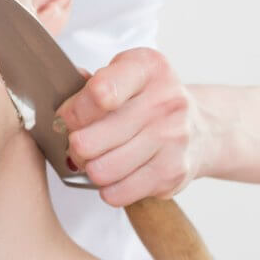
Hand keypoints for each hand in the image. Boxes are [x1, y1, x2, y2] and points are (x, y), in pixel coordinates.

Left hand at [55, 48, 209, 206]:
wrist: (200, 128)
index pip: (98, 93)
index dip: (72, 112)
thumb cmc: (146, 100)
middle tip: (78, 144)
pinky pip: (119, 192)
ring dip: (90, 169)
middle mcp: (165, 100)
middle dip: (74, 146)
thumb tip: (58, 105)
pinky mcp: (174, 172)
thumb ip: (86, 85)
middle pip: (90, 140)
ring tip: (97, 159)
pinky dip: (109, 188)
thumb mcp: (121, 75)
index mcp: (147, 67)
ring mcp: (173, 138)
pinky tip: (116, 174)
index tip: (68, 118)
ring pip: (101, 170)